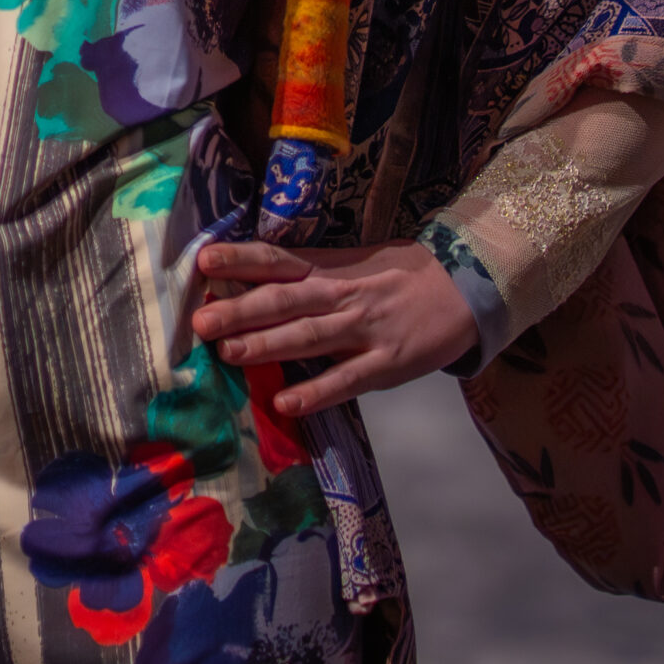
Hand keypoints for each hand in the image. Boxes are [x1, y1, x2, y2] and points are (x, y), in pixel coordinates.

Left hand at [193, 237, 478, 418]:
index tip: (203, 262)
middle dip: (241, 309)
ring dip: (269, 345)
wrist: (463, 287)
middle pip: (285, 299)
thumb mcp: (350, 265)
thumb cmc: (394, 277)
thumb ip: (305, 276)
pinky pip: (347, 380)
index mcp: (329, 268)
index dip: (240, 259)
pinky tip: (287, 403)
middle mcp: (341, 295)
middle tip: (201, 320)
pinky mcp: (387, 363)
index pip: (277, 259)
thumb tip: (247, 283)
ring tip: (230, 353)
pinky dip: (317, 392)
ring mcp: (365, 329)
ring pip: (310, 337)